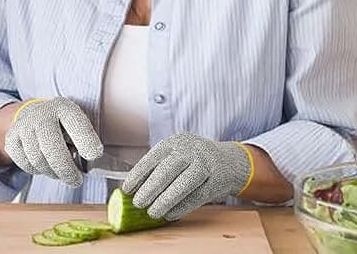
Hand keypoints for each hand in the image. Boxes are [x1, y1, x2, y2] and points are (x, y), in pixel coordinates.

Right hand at [3, 97, 102, 186]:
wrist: (34, 115)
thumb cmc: (63, 125)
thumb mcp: (78, 125)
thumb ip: (85, 141)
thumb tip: (90, 161)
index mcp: (64, 108)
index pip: (77, 125)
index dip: (87, 142)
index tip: (94, 155)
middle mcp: (41, 113)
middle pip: (52, 148)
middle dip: (66, 170)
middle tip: (76, 181)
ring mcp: (23, 126)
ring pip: (37, 160)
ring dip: (52, 172)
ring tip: (60, 170)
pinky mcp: (11, 138)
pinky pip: (25, 164)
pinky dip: (37, 170)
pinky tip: (44, 164)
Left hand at [122, 133, 251, 220]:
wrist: (229, 161)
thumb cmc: (194, 159)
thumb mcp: (176, 154)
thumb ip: (157, 167)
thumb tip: (133, 188)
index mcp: (177, 141)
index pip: (154, 157)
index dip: (138, 174)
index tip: (127, 189)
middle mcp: (192, 150)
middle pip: (168, 170)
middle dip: (151, 188)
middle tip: (138, 203)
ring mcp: (206, 165)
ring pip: (184, 184)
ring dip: (166, 201)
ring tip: (153, 212)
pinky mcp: (216, 182)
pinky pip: (196, 197)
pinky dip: (181, 208)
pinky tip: (170, 214)